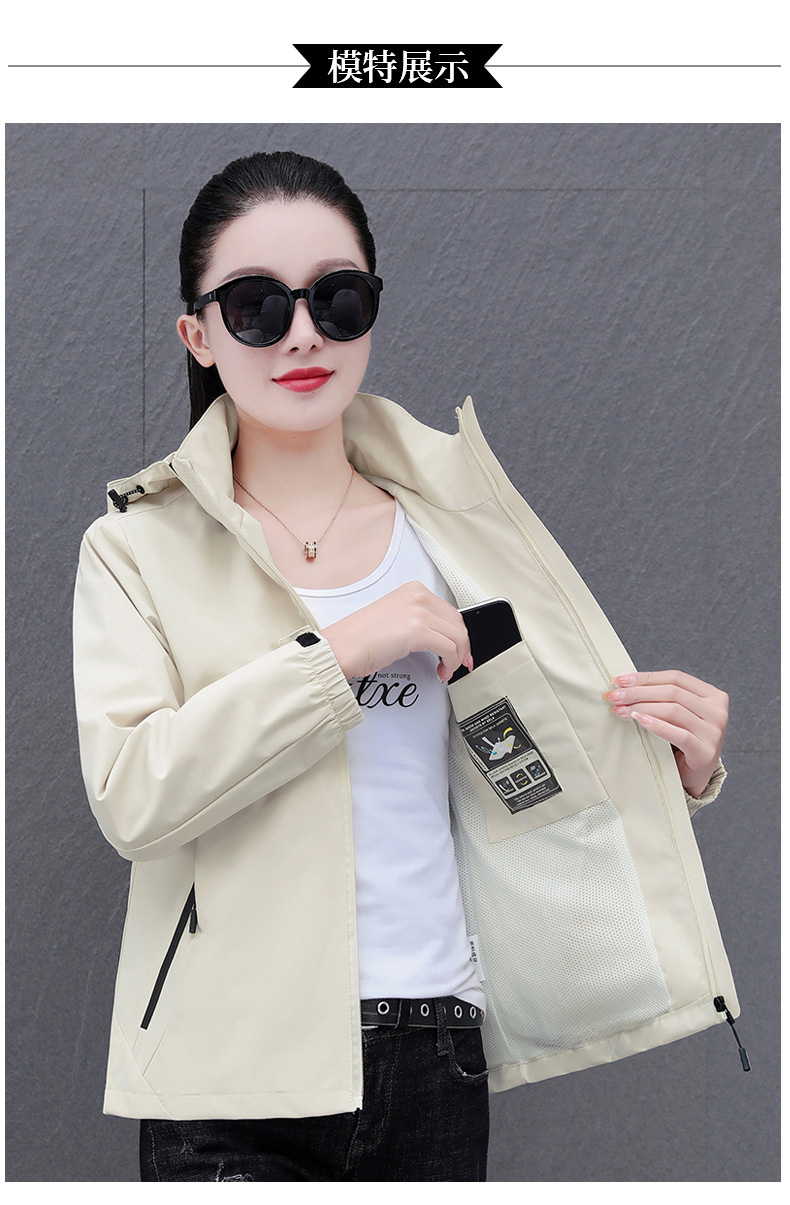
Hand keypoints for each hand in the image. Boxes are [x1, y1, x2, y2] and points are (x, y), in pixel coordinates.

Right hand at [320, 581, 472, 682]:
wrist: (340, 648)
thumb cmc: (359, 638)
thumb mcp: (395, 619)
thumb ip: (418, 621)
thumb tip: (440, 636)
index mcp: (413, 590)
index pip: (449, 612)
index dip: (458, 634)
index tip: (459, 649)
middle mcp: (418, 596)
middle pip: (458, 623)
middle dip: (462, 647)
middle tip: (458, 663)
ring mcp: (418, 611)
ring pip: (458, 637)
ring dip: (457, 658)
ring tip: (446, 670)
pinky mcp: (417, 630)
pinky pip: (450, 649)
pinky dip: (450, 664)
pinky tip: (441, 672)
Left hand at [603, 670, 728, 797]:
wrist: (695, 775)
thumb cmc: (682, 741)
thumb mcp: (677, 714)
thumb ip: (661, 698)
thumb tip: (624, 685)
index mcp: (712, 695)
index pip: (675, 678)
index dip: (646, 677)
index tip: (619, 680)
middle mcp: (717, 711)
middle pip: (672, 692)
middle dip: (638, 692)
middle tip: (614, 695)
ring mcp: (713, 732)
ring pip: (673, 710)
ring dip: (641, 707)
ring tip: (620, 709)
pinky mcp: (705, 751)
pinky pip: (678, 734)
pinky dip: (656, 725)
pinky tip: (638, 720)